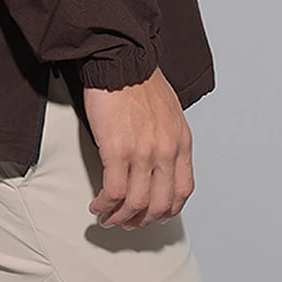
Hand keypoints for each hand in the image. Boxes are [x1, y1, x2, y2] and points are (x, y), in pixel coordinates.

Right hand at [83, 67, 192, 227]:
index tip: (154, 213)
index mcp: (181, 141)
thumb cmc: (140, 79)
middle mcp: (166, 151)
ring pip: (136, 203)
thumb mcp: (171, 111)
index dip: (167, 210)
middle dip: (142, 219)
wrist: (121, 59)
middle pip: (160, 204)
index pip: (182, 190)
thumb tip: (159, 161)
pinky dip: (105, 205)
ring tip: (108, 217)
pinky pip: (113, 192)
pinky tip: (99, 205)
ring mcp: (143, 153)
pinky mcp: (117, 150)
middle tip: (128, 222)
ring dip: (121, 217)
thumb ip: (169, 138)